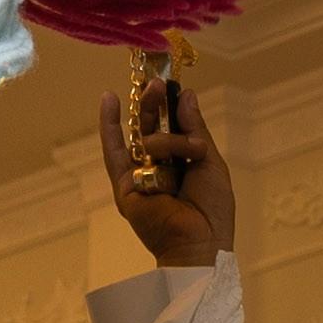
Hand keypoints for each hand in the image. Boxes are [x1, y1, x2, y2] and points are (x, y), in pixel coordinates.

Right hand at [104, 60, 237, 266]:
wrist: (201, 241)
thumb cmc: (212, 209)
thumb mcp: (208, 160)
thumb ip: (194, 129)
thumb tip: (187, 95)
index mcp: (180, 163)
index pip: (171, 127)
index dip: (169, 105)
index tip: (168, 82)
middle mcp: (157, 167)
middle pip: (152, 127)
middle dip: (155, 102)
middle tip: (158, 81)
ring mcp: (139, 176)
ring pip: (139, 136)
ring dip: (147, 113)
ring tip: (159, 101)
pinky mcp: (124, 186)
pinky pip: (114, 153)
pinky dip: (109, 126)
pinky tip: (110, 100)